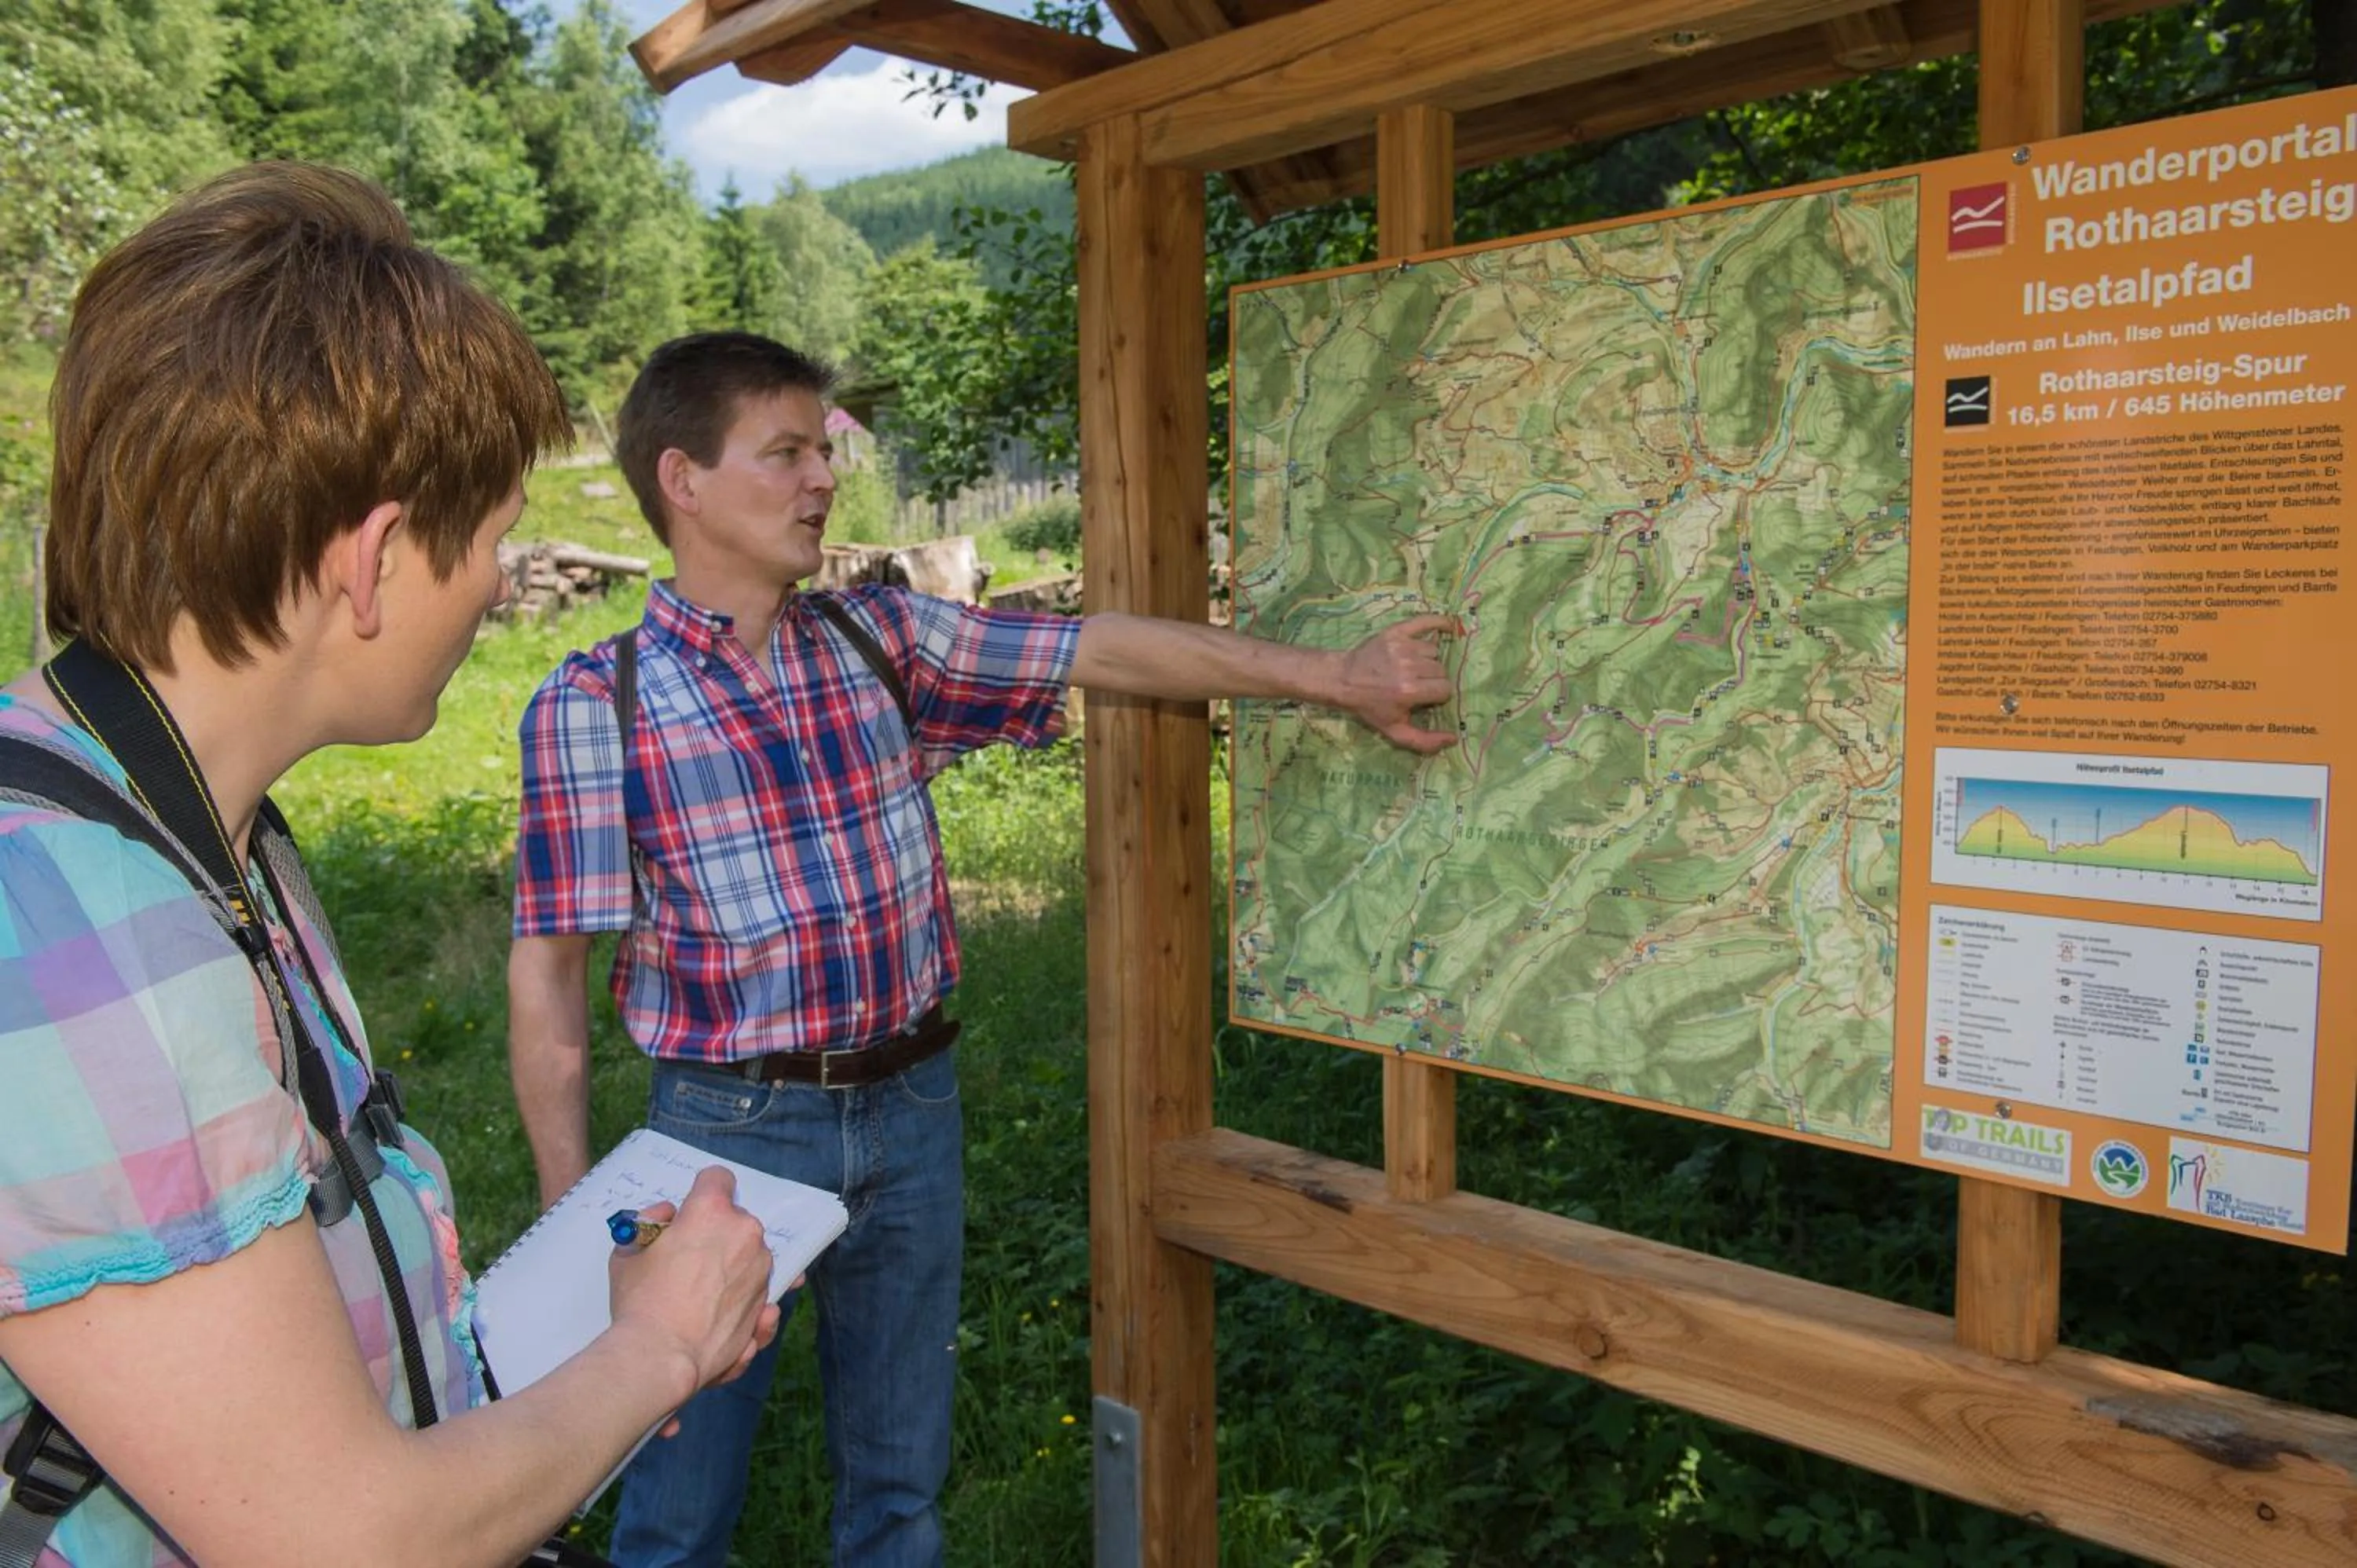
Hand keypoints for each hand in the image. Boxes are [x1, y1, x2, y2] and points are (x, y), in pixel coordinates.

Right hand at [605, 1168, 781, 1405]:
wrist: (661, 1354)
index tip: (692, 1209)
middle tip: (687, 1260)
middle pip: (734, 1220)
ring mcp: (760, 1268)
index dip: (702, 1192)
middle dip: (716, 1233)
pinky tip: (722, 1311)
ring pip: (748, 1254)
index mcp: (711, 1211)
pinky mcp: (765, 1300)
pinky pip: (757, 1291)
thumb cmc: (640, 1300)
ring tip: (699, 1294)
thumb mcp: (628, 1250)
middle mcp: (744, 1233)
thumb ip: (651, 1222)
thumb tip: (670, 1216)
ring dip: (731, 1266)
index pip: (717, 1178)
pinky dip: (745, 1298)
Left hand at [1332, 614, 1456, 752]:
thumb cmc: (1369, 707)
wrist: (1343, 680)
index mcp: (1410, 691)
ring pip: (1434, 651)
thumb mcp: (1394, 731)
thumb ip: (1424, 741)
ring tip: (1413, 666)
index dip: (1437, 695)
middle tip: (1418, 683)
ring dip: (1429, 659)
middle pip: (1441, 670)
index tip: (1425, 698)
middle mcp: (1409, 666)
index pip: (1445, 689)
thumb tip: (1454, 738)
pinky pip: (1426, 622)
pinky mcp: (1396, 631)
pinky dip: (1439, 623)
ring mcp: (1402, 646)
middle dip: (1434, 678)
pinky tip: (1448, 627)